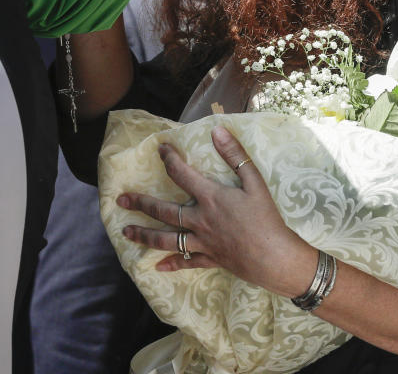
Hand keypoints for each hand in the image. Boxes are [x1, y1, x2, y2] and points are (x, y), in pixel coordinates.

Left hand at [117, 125, 316, 297]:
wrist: (277, 259)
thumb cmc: (268, 219)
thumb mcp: (255, 183)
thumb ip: (235, 156)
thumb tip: (218, 131)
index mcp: (210, 198)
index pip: (181, 174)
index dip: (169, 159)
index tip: (160, 149)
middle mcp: (200, 220)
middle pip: (163, 211)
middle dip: (140, 204)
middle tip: (120, 200)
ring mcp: (202, 242)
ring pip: (166, 239)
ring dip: (144, 234)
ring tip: (125, 231)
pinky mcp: (210, 259)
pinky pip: (186, 261)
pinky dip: (172, 263)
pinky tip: (157, 266)